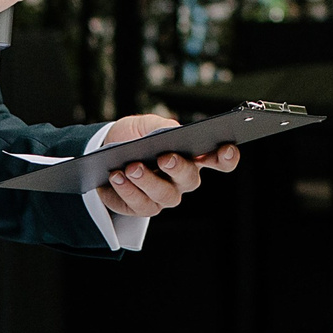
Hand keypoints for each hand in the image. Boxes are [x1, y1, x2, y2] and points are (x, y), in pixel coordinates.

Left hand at [94, 113, 239, 219]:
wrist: (105, 152)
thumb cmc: (134, 137)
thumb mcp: (146, 125)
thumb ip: (161, 126)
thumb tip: (171, 133)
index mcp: (192, 157)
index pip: (219, 160)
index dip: (227, 157)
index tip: (225, 148)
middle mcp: (183, 180)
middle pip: (190, 180)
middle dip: (179, 168)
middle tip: (164, 158)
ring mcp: (164, 197)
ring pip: (164, 195)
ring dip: (147, 181)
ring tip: (131, 167)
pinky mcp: (142, 208)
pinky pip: (140, 205)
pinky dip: (127, 190)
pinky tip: (117, 176)